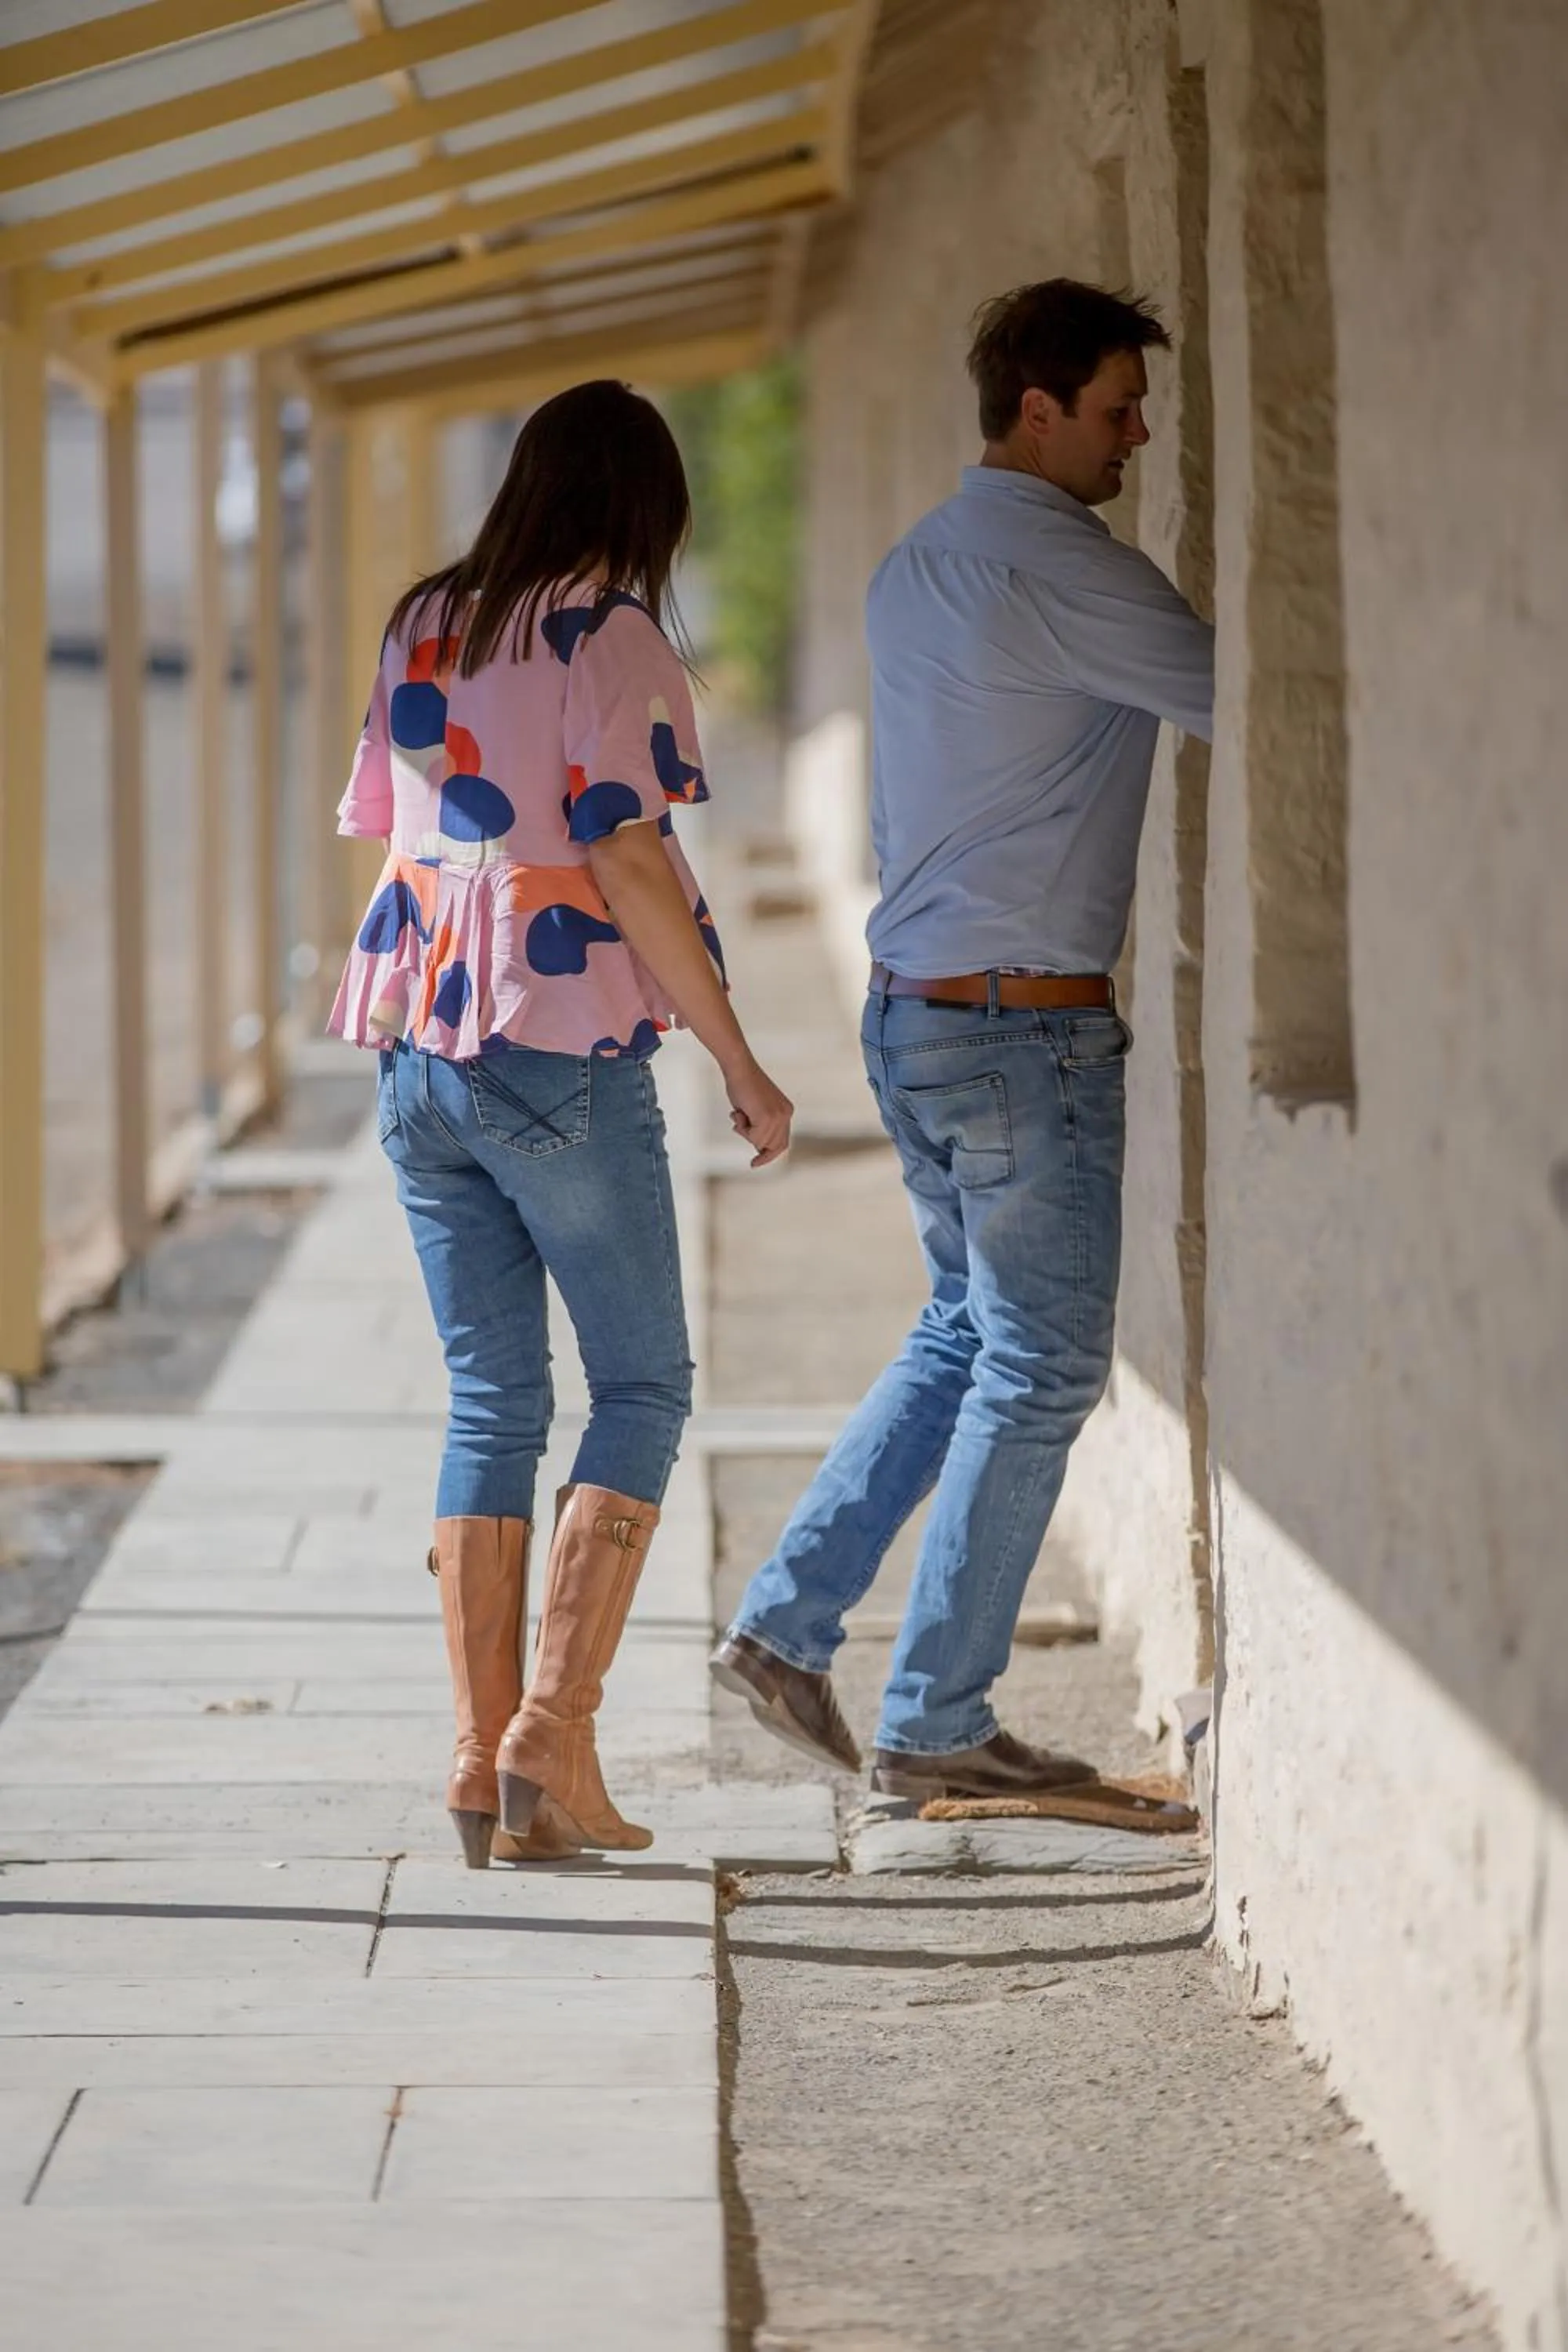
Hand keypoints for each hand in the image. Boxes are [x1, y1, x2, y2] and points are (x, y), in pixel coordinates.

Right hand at [723, 1054, 792, 1168]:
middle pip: (771, 1145)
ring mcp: (779, 1117)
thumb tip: (759, 1147)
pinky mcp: (768, 1118)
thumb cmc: (742, 1085)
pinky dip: (742, 1128)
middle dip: (751, 1138)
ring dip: (744, 1131)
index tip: (754, 1163)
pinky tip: (739, 1111)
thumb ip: (760, 1126)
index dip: (768, 1155)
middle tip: (738, 1120)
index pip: (781, 1142)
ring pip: (760, 1142)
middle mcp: (786, 1114)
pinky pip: (753, 1137)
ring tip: (739, 1112)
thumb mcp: (754, 1109)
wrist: (739, 1068)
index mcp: (786, 1111)